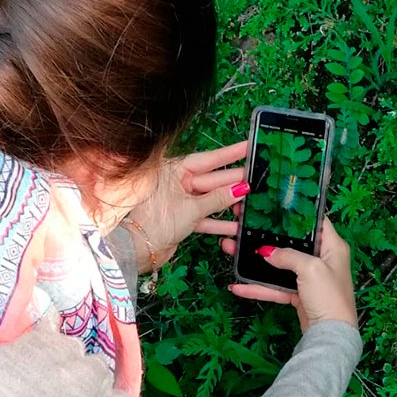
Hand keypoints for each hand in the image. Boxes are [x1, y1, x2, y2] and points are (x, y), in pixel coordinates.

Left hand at [124, 140, 250, 271]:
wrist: (138, 250)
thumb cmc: (157, 223)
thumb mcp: (192, 208)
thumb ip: (218, 199)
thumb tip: (241, 188)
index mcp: (174, 171)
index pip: (208, 159)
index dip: (230, 153)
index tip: (249, 146)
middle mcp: (176, 183)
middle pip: (212, 179)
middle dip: (235, 181)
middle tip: (258, 177)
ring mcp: (179, 201)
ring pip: (210, 199)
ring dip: (229, 203)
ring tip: (252, 204)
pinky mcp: (181, 218)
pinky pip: (204, 216)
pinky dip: (218, 222)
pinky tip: (237, 226)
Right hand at [225, 216, 357, 331]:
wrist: (330, 334)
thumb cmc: (330, 298)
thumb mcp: (310, 268)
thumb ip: (287, 255)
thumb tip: (266, 252)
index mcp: (333, 247)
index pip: (315, 221)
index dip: (295, 212)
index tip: (274, 204)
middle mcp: (322, 260)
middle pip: (289, 243)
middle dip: (265, 237)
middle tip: (244, 227)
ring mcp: (309, 278)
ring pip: (277, 265)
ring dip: (255, 262)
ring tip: (231, 251)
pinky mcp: (298, 294)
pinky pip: (275, 286)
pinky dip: (258, 286)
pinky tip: (239, 286)